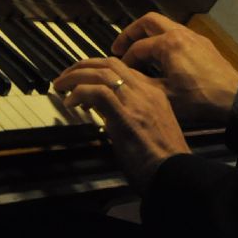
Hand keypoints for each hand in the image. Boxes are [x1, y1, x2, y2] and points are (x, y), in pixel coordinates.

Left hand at [53, 57, 189, 193]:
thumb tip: (105, 112)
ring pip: (103, 73)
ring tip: (61, 85)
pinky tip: (70, 102)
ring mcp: (137, 102)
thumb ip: (130, 114)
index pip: (123, 69)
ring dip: (77, 76)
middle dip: (84, 65)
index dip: (98, 70)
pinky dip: (80, 92)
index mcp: (154, 93)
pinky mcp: (126, 117)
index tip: (83, 80)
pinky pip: (99, 92)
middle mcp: (146, 92)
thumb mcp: (150, 127)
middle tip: (66, 76)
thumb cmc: (164, 159)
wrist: (176, 173)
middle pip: (111, 64)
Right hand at [112, 12, 237, 125]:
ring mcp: (193, 36)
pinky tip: (161, 57)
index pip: (137, 47)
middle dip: (131, 32)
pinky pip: (177, 33)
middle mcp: (180, 33)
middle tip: (119, 48)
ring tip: (138, 52)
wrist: (232, 98)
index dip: (125, 60)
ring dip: (148, 35)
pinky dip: (163, 39)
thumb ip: (140, 82)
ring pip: (164, 25)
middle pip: (148, 21)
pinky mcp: (202, 43)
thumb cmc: (198, 98)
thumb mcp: (164, 95)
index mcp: (168, 44)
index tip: (119, 72)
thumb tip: (122, 76)